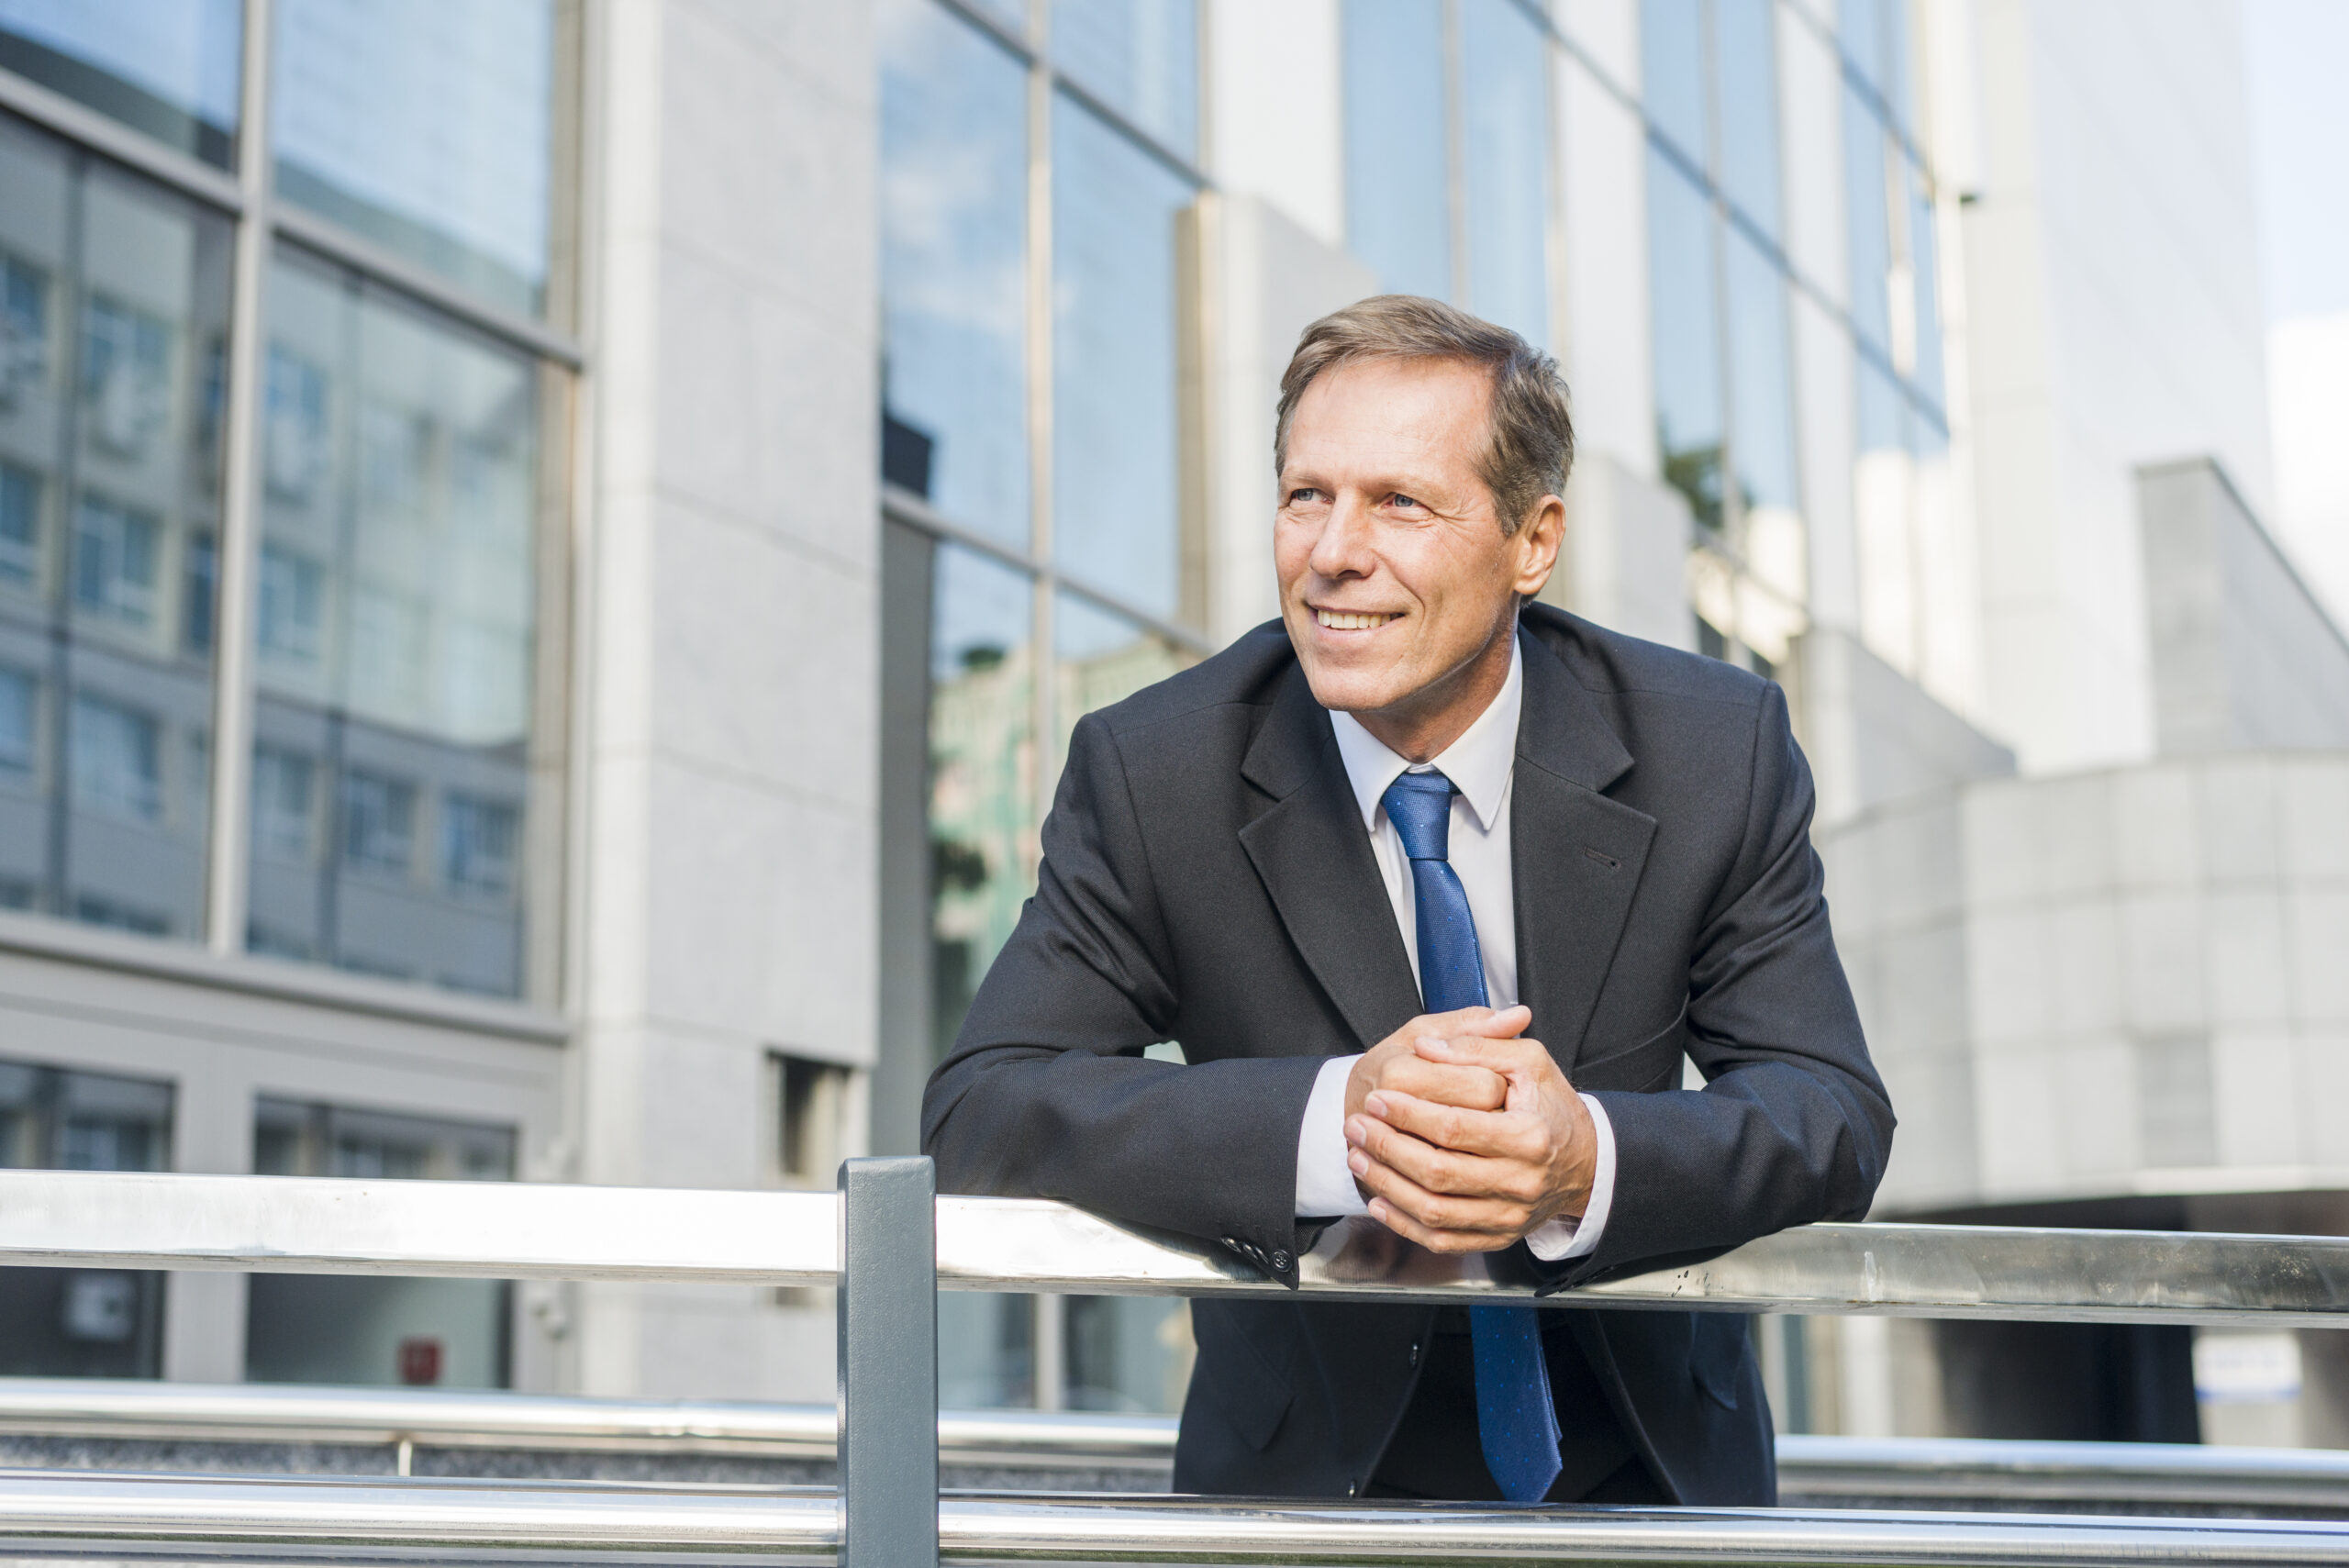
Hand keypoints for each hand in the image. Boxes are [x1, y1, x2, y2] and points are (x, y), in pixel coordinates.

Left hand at [1344, 1029, 1594, 1253]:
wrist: (1585, 1163)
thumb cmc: (1552, 1108)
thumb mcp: (1530, 1062)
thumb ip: (1478, 1045)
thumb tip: (1426, 1045)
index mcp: (1528, 1136)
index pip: (1453, 1127)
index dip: (1407, 1112)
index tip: (1377, 1097)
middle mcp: (1520, 1182)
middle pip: (1438, 1172)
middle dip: (1387, 1147)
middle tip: (1356, 1125)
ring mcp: (1508, 1215)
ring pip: (1434, 1210)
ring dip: (1387, 1184)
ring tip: (1357, 1156)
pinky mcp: (1497, 1237)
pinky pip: (1443, 1239)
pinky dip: (1405, 1223)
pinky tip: (1379, 1200)